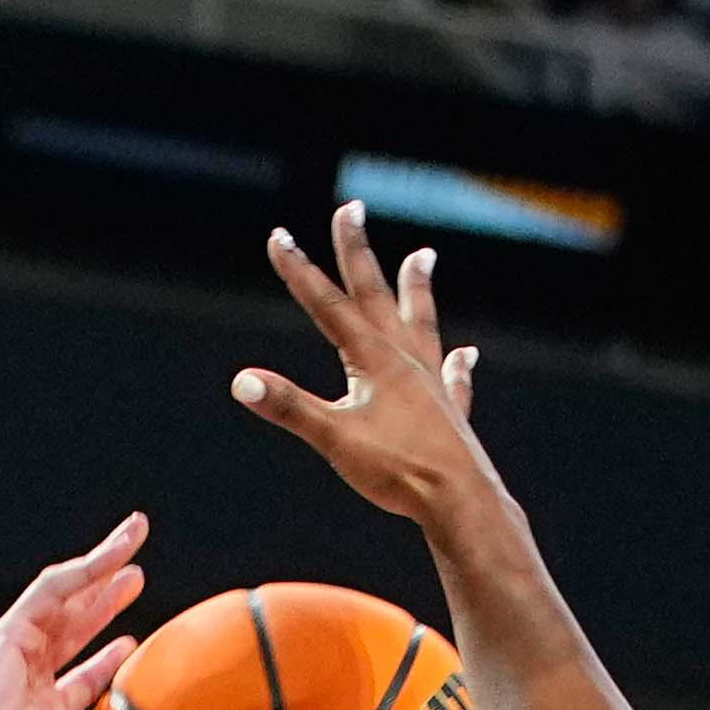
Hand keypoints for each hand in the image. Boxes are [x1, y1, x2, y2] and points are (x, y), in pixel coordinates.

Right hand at [0, 515, 148, 709]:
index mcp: (41, 708)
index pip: (82, 674)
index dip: (110, 657)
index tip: (136, 640)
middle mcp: (28, 674)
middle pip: (76, 625)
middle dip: (108, 598)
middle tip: (137, 575)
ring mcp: (18, 650)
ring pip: (67, 596)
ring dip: (102, 566)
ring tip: (133, 538)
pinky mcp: (11, 631)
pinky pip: (52, 589)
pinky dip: (85, 569)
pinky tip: (113, 554)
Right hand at [236, 205, 493, 520]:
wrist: (460, 501)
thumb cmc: (399, 472)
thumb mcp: (335, 440)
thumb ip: (290, 407)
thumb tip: (242, 382)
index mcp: (374, 360)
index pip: (328, 306)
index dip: (300, 272)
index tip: (279, 236)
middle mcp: (406, 360)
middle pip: (376, 294)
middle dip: (357, 252)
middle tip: (351, 209)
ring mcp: (433, 383)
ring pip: (421, 322)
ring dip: (416, 288)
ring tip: (423, 256)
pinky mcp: (451, 413)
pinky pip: (454, 378)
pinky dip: (457, 364)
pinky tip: (466, 355)